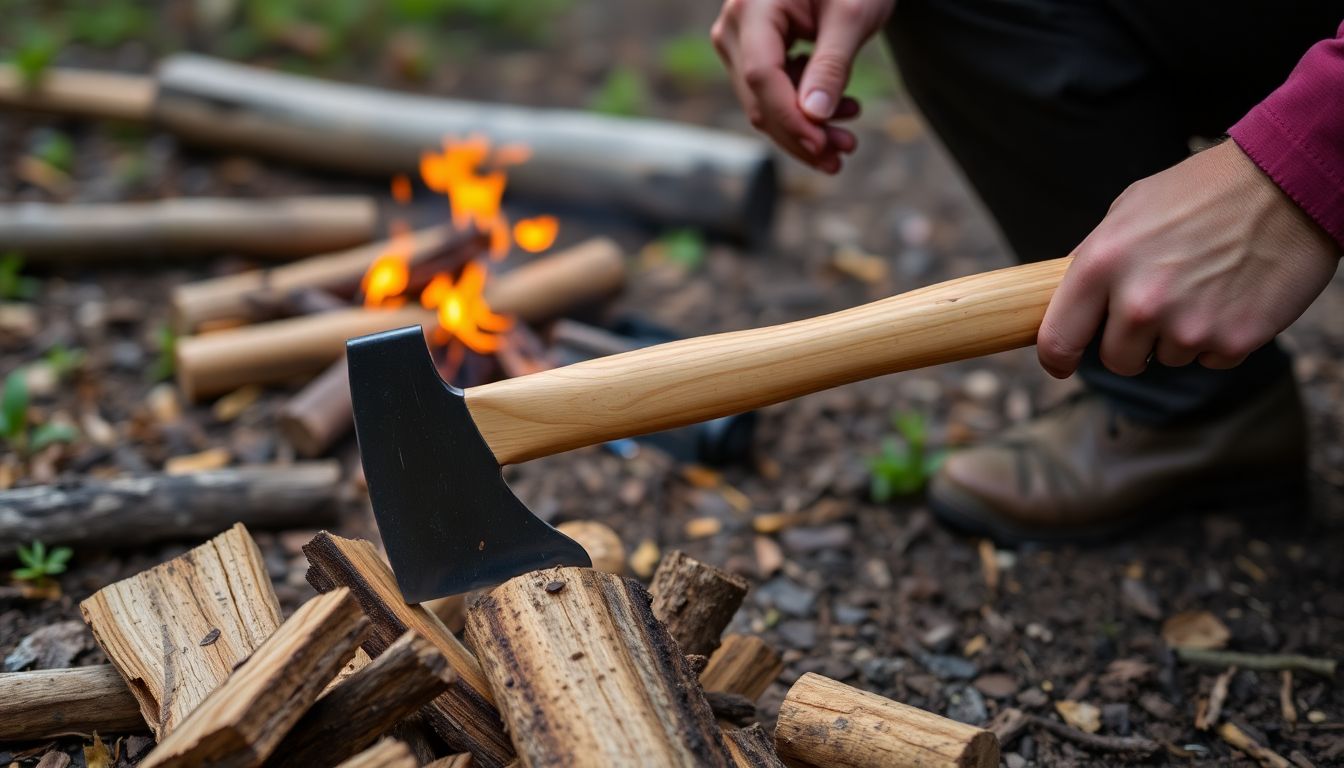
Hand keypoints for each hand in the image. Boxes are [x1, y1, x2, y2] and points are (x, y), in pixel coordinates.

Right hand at [712, 0, 893, 172]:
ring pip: (763, 103)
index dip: (790, 119)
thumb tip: (814, 118)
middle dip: (801, 134)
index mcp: (753, 8)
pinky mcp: (752, 51)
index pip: (761, 77)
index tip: (823, 148)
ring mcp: (739, 40)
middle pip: (759, 98)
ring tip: (848, 137)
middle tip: (843, 155)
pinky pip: (771, 92)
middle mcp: (734, 26)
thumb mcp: (853, 15)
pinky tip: (840, 110)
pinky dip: (803, 108)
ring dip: (805, 126)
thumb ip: (832, 65)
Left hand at [1039, 140, 1341, 377]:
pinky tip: (1232, 295)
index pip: (1058, 340)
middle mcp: (1140, 302)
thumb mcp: (1128, 211)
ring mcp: (1188, 325)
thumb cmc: (1201, 191)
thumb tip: (1065, 298)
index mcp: (1101, 265)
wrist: (1286, 183)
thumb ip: (1093, 258)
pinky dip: (1219, 337)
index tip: (1062, 363)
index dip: (1058, 358)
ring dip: (1179, 335)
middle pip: (1116, 361)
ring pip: (1166, 359)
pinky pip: (1211, 359)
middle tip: (1158, 304)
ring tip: (1203, 285)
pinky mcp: (1234, 339)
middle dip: (1131, 342)